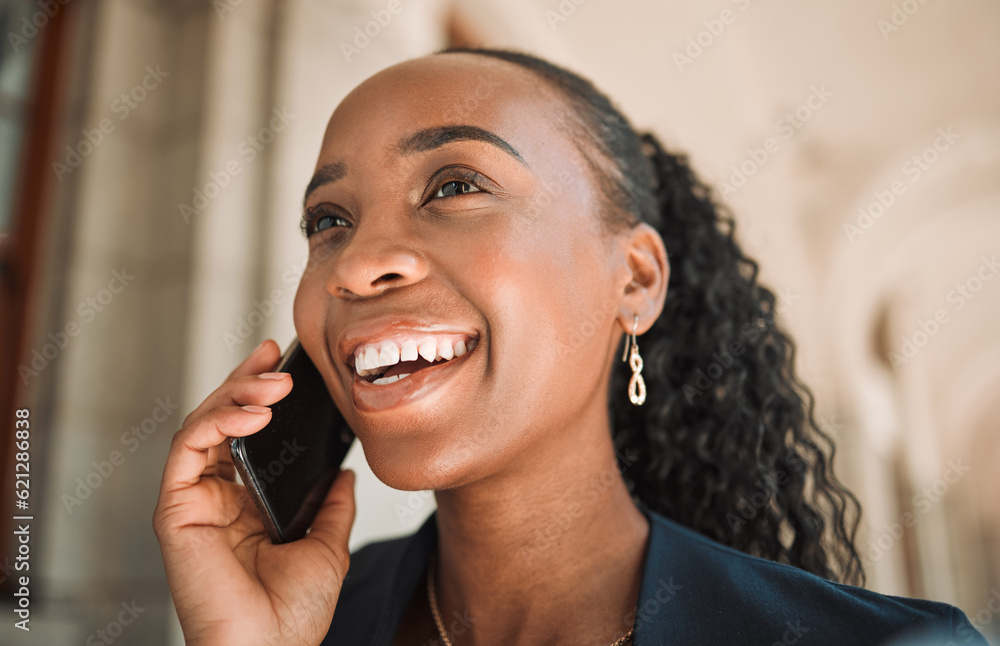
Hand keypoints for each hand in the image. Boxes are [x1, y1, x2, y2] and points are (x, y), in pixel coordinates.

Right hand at [153, 340, 355, 645]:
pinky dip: (217, 419)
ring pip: (202, 424)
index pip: (248, 434)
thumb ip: (331, 506)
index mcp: (247, 503)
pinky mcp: (176, 508)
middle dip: (247, 380)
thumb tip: (344, 474)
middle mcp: (217, 497)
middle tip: (278, 359)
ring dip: (237, 393)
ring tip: (275, 382)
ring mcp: (194, 501)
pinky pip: (187, 448)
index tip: (284, 363)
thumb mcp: (327, 546)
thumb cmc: (294, 614)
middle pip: (222, 420)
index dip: (259, 393)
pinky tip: (254, 411)